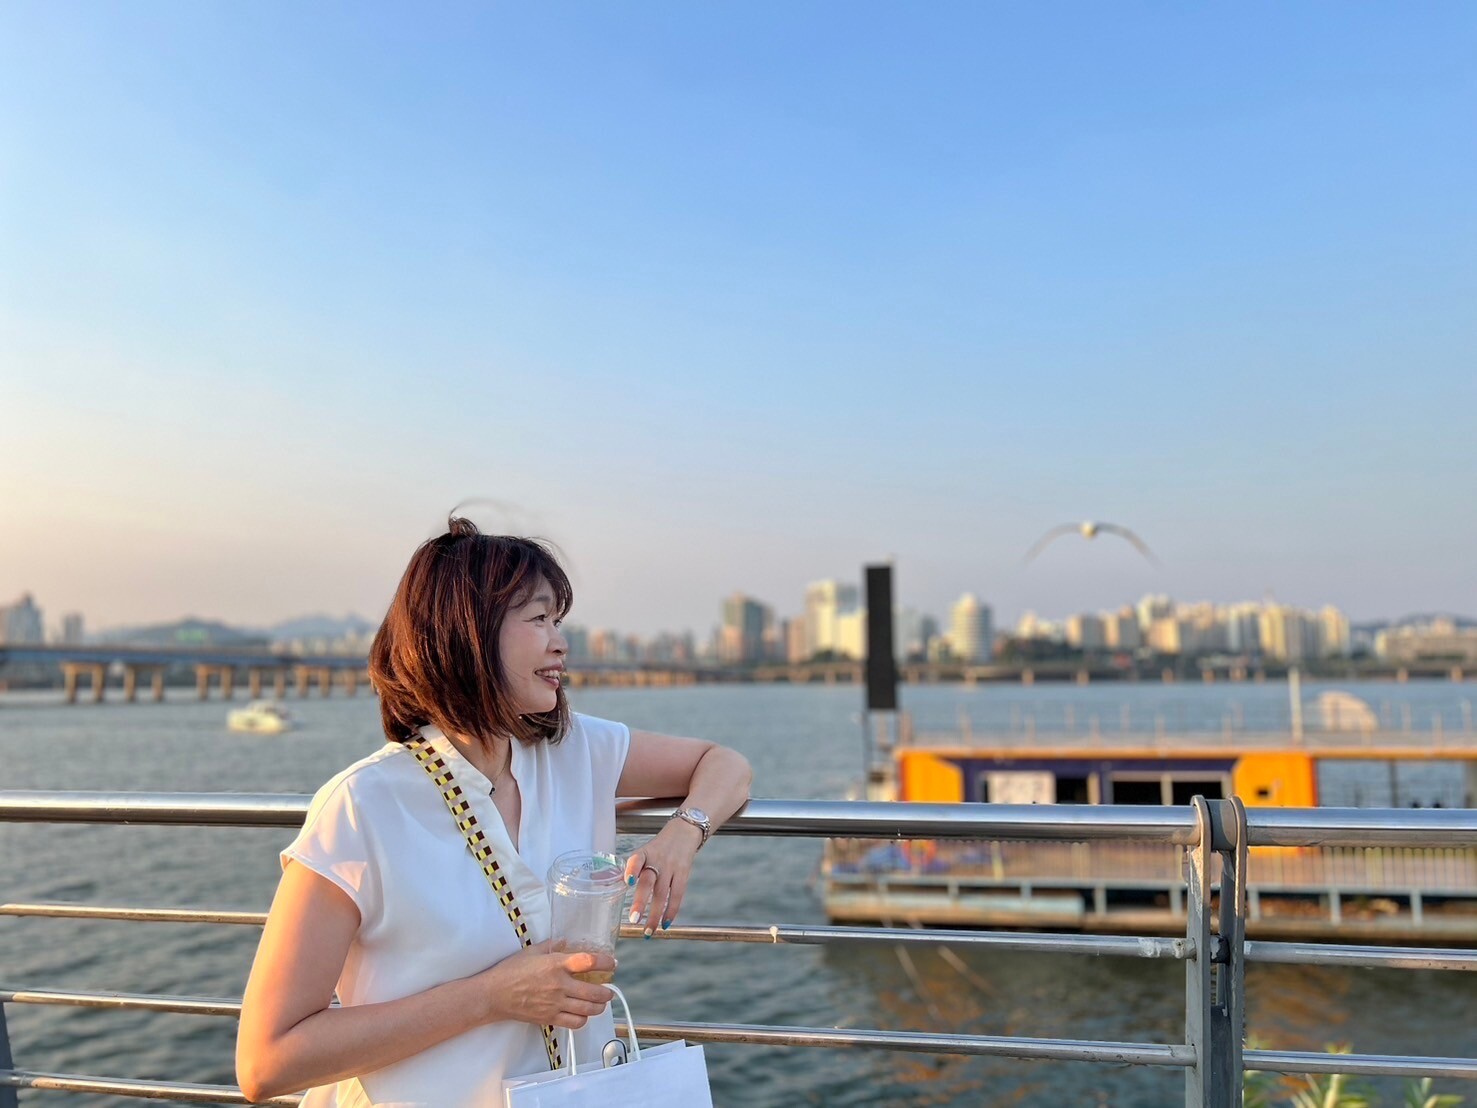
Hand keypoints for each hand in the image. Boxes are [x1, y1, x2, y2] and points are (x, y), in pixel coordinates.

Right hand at [477, 941, 614, 1028]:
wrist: (493, 995)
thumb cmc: (510, 971)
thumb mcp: (531, 951)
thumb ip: (551, 945)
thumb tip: (564, 941)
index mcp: (556, 964)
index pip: (589, 961)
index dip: (606, 963)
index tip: (612, 964)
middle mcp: (560, 985)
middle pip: (595, 991)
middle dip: (607, 992)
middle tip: (609, 990)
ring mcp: (556, 1003)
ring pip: (588, 1009)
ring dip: (599, 1007)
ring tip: (601, 1003)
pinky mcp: (550, 1018)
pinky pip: (574, 1022)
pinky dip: (583, 1020)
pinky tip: (583, 1015)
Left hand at [623, 819, 702, 935]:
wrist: (684, 832)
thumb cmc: (659, 848)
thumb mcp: (644, 852)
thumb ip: (631, 869)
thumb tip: (604, 884)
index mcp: (643, 853)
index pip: (636, 860)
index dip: (632, 870)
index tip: (627, 882)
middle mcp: (657, 860)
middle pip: (649, 882)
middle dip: (640, 902)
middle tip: (634, 919)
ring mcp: (671, 867)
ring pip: (663, 893)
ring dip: (655, 914)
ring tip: (648, 931)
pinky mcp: (683, 873)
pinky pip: (678, 895)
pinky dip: (671, 911)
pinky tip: (665, 924)